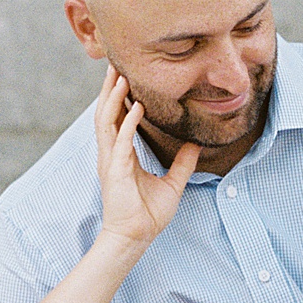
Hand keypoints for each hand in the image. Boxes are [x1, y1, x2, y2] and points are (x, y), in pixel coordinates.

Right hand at [94, 67, 199, 248]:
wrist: (135, 238)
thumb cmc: (147, 215)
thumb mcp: (172, 184)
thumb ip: (182, 163)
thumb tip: (195, 144)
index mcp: (121, 155)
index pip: (117, 119)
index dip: (119, 97)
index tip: (124, 75)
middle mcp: (111, 154)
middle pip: (107, 113)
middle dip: (110, 89)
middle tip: (115, 64)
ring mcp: (110, 161)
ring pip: (107, 121)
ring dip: (114, 98)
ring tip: (121, 76)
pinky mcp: (115, 172)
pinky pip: (121, 142)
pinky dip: (128, 122)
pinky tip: (137, 106)